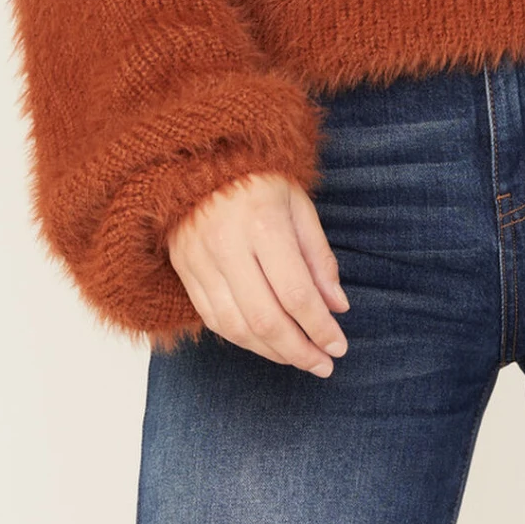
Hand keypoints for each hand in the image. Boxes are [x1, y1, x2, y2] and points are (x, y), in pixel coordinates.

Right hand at [167, 172, 350, 375]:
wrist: (197, 158)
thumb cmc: (258, 179)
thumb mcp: (298, 204)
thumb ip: (319, 257)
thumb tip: (338, 307)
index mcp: (262, 222)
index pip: (295, 292)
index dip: (319, 327)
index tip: (339, 346)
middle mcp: (227, 246)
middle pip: (265, 318)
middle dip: (298, 350)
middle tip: (323, 364)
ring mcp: (200, 261)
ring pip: (236, 327)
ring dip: (271, 352)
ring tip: (300, 359)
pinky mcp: (185, 271)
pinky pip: (213, 321)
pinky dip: (242, 340)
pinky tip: (266, 344)